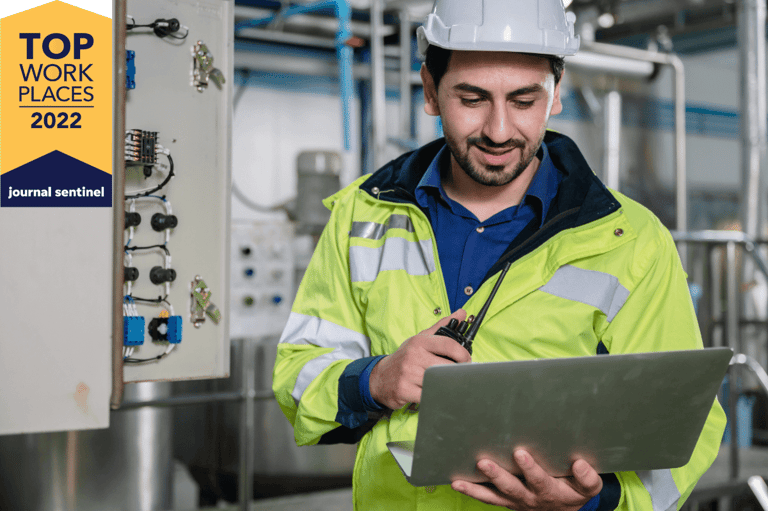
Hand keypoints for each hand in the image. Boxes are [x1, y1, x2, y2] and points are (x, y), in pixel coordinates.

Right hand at [369, 309, 470, 409]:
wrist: (380, 377)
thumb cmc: (405, 358)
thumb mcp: (420, 339)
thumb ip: (442, 326)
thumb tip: (462, 313)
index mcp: (419, 342)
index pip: (448, 344)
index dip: (463, 354)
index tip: (467, 360)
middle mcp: (413, 356)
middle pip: (446, 366)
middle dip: (455, 372)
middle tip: (458, 375)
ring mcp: (408, 374)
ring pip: (438, 381)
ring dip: (446, 384)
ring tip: (446, 383)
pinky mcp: (404, 391)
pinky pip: (428, 396)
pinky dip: (434, 395)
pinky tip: (433, 392)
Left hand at [451, 450, 601, 510]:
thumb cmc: (574, 491)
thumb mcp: (587, 489)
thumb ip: (587, 479)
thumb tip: (579, 464)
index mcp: (550, 492)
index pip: (539, 481)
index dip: (530, 470)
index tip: (520, 454)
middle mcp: (529, 498)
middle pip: (512, 489)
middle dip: (498, 476)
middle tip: (484, 463)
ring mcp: (514, 501)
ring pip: (494, 496)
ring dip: (476, 488)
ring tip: (460, 480)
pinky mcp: (504, 500)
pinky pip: (486, 497)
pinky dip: (471, 491)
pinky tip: (456, 482)